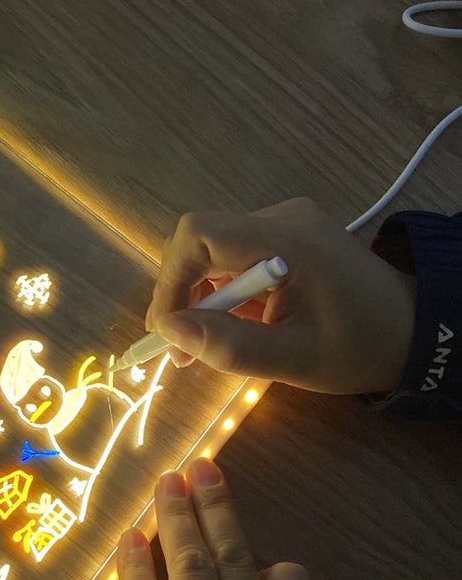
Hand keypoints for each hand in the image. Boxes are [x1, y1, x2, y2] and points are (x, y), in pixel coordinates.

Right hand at [144, 197, 415, 393]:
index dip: (171, 277)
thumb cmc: (358, 348)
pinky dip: (224, 291)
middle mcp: (283, 218)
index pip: (200, 233)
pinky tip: (235, 323)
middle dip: (183, 292)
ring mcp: (287, 222)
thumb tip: (169, 330)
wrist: (414, 330)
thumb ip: (228, 346)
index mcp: (288, 242)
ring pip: (215, 250)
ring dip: (202, 296)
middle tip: (184, 345)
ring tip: (208, 342)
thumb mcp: (292, 360)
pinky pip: (235, 255)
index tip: (166, 326)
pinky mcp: (289, 234)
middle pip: (202, 240)